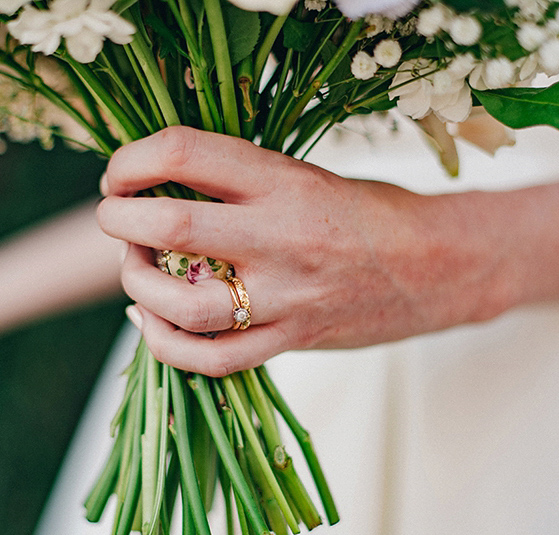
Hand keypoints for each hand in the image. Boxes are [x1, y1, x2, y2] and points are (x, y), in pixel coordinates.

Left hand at [98, 127, 515, 376]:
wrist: (442, 267)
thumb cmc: (373, 214)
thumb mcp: (309, 177)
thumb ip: (241, 184)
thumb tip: (157, 187)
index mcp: (285, 181)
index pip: (184, 152)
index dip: (131, 160)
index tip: (120, 174)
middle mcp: (282, 236)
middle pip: (169, 227)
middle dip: (119, 220)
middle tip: (116, 217)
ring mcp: (287, 297)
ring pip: (181, 304)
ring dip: (136, 286)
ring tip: (134, 272)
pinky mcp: (291, 340)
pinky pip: (212, 359)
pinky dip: (165, 345)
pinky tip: (150, 324)